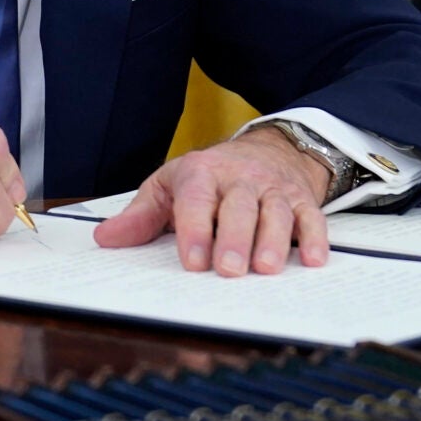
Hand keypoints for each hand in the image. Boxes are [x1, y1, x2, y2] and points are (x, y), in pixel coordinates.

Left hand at [92, 126, 331, 275]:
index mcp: (201, 174)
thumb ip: (140, 216)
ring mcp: (273, 189)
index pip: (197, 200)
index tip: (193, 261)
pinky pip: (311, 217)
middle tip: (228, 270)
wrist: (265, 150)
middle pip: (238, 207)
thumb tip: (105, 239)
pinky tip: (312, 260)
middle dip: (234, 238)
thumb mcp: (169, 187)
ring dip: (274, 240)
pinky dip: (315, 238)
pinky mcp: (301, 200)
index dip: (194, 230)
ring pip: (276, 212)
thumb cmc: (209, 178)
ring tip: (266, 269)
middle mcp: (240, 179)